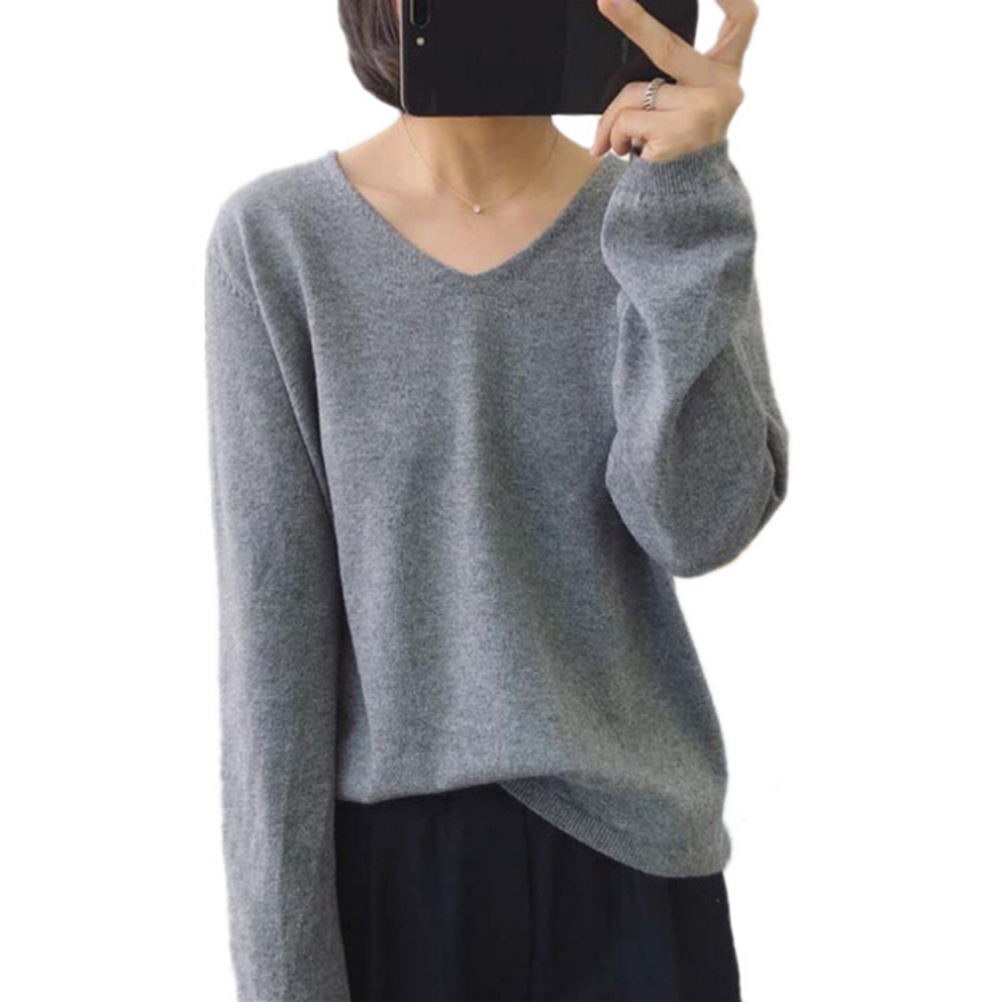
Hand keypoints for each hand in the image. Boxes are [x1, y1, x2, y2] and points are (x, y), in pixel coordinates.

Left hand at [591, 0, 757, 161]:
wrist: (684, 202)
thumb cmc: (678, 144)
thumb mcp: (687, 102)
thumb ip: (673, 73)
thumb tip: (626, 47)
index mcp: (726, 73)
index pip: (742, 20)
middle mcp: (722, 90)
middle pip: (668, 47)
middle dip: (632, 20)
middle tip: (605, 0)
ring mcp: (701, 114)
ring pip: (634, 93)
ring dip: (612, 117)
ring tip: (618, 139)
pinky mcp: (677, 137)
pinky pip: (625, 121)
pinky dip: (613, 136)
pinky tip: (626, 151)